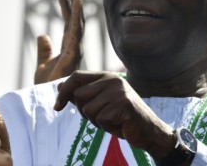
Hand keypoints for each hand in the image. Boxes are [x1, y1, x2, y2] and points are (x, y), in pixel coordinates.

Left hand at [34, 0, 84, 83]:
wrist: (48, 101)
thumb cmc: (48, 86)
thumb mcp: (42, 64)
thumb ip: (44, 49)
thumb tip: (42, 35)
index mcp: (68, 46)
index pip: (68, 21)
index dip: (65, 6)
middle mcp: (74, 45)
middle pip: (76, 17)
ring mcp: (75, 48)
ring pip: (78, 19)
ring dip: (77, 1)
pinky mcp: (73, 52)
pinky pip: (76, 30)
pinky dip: (78, 15)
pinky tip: (78, 0)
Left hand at [54, 71, 174, 160]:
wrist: (149, 130)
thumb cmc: (122, 118)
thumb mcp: (100, 104)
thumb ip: (82, 94)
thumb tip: (59, 85)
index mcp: (107, 76)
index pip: (76, 76)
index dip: (64, 92)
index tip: (57, 107)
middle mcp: (113, 79)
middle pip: (79, 95)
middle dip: (85, 112)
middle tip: (103, 116)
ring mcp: (119, 91)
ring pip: (88, 110)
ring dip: (97, 122)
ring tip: (113, 120)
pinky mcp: (123, 105)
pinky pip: (100, 119)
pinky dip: (107, 127)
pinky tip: (120, 125)